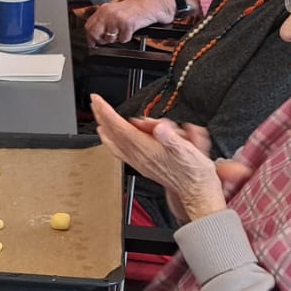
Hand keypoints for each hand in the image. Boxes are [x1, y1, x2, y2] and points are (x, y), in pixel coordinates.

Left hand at [85, 0, 173, 45]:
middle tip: (108, 40)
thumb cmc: (136, 8)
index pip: (89, 26)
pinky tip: (131, 30)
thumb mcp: (115, 11)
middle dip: (101, 41)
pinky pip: (123, 39)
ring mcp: (117, 18)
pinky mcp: (127, 24)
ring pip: (109, 38)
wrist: (151, 4)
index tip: (92, 43)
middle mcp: (108, 13)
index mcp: (104, 9)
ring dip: (117, 39)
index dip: (90, 37)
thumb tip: (94, 35)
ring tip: (123, 30)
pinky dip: (128, 38)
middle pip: (95, 33)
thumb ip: (104, 20)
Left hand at [90, 95, 227, 220]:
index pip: (120, 127)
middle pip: (113, 132)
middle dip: (102, 115)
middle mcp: (139, 156)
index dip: (107, 112)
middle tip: (94, 102)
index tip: (98, 100)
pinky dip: (111, 142)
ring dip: (105, 127)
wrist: (195, 190)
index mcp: (146, 149)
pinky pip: (120, 151)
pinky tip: (108, 139)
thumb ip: (171, 137)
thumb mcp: (188, 149)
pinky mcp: (142, 165)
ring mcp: (139, 161)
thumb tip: (159, 128)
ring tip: (98, 115)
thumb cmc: (193, 171)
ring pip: (114, 142)